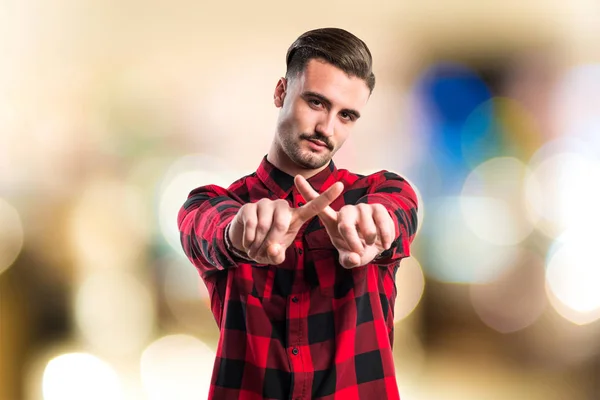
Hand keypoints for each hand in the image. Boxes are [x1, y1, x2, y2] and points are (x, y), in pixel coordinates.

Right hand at [228, 181, 343, 263]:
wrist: (244, 241)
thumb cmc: (266, 247)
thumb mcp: (276, 255)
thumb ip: (278, 255)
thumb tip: (273, 248)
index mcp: (296, 217)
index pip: (314, 206)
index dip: (328, 197)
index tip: (341, 185)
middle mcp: (282, 206)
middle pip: (282, 224)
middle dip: (273, 243)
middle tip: (265, 253)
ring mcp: (265, 204)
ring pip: (266, 225)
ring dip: (259, 243)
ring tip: (255, 250)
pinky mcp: (249, 206)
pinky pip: (251, 224)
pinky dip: (249, 239)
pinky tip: (248, 243)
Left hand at [294, 175, 394, 267]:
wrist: (379, 245)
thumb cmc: (358, 250)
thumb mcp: (350, 258)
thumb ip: (348, 260)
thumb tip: (354, 257)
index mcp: (333, 221)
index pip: (318, 205)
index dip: (307, 191)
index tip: (296, 178)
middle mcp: (346, 212)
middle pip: (345, 223)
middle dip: (352, 240)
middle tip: (358, 251)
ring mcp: (362, 208)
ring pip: (365, 224)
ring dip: (369, 238)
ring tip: (370, 244)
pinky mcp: (378, 208)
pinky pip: (381, 221)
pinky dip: (384, 236)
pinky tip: (384, 243)